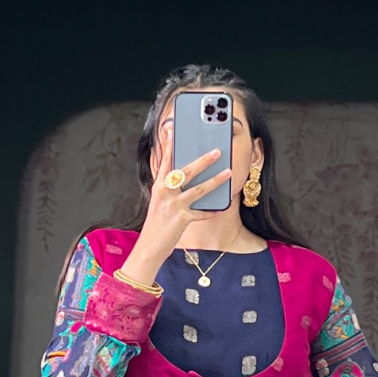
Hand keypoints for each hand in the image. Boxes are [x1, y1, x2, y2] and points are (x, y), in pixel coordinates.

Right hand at [120, 149, 234, 286]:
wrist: (149, 248)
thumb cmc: (156, 225)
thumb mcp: (159, 203)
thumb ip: (170, 189)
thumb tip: (186, 177)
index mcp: (159, 186)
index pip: (166, 161)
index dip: (170, 145)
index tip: (174, 129)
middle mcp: (165, 193)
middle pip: (187, 171)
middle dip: (204, 160)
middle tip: (217, 151)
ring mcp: (173, 206)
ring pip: (199, 190)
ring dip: (216, 180)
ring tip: (228, 173)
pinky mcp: (182, 219)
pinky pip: (202, 213)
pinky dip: (212, 211)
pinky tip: (222, 206)